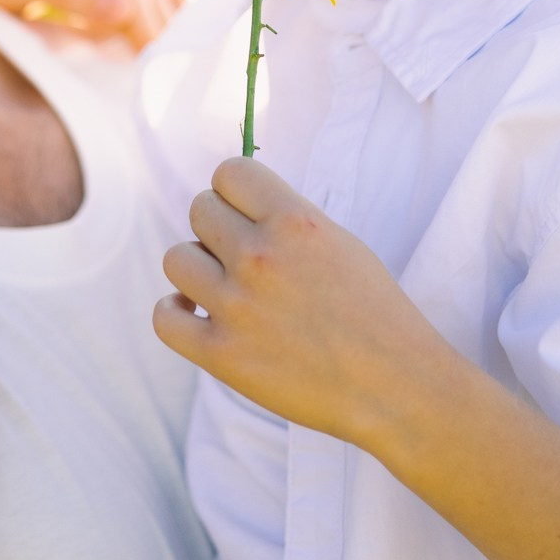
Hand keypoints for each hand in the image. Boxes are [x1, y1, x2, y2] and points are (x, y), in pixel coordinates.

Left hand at [154, 157, 463, 448]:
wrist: (395, 387)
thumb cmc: (375, 315)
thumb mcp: (341, 244)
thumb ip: (287, 220)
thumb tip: (237, 206)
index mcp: (296, 222)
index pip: (229, 172)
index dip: (234, 192)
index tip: (244, 214)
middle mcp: (260, 257)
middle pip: (199, 210)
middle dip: (217, 228)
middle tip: (241, 257)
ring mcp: (236, 306)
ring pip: (176, 258)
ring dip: (196, 269)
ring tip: (223, 288)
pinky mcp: (221, 354)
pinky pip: (164, 317)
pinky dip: (175, 313)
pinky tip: (197, 316)